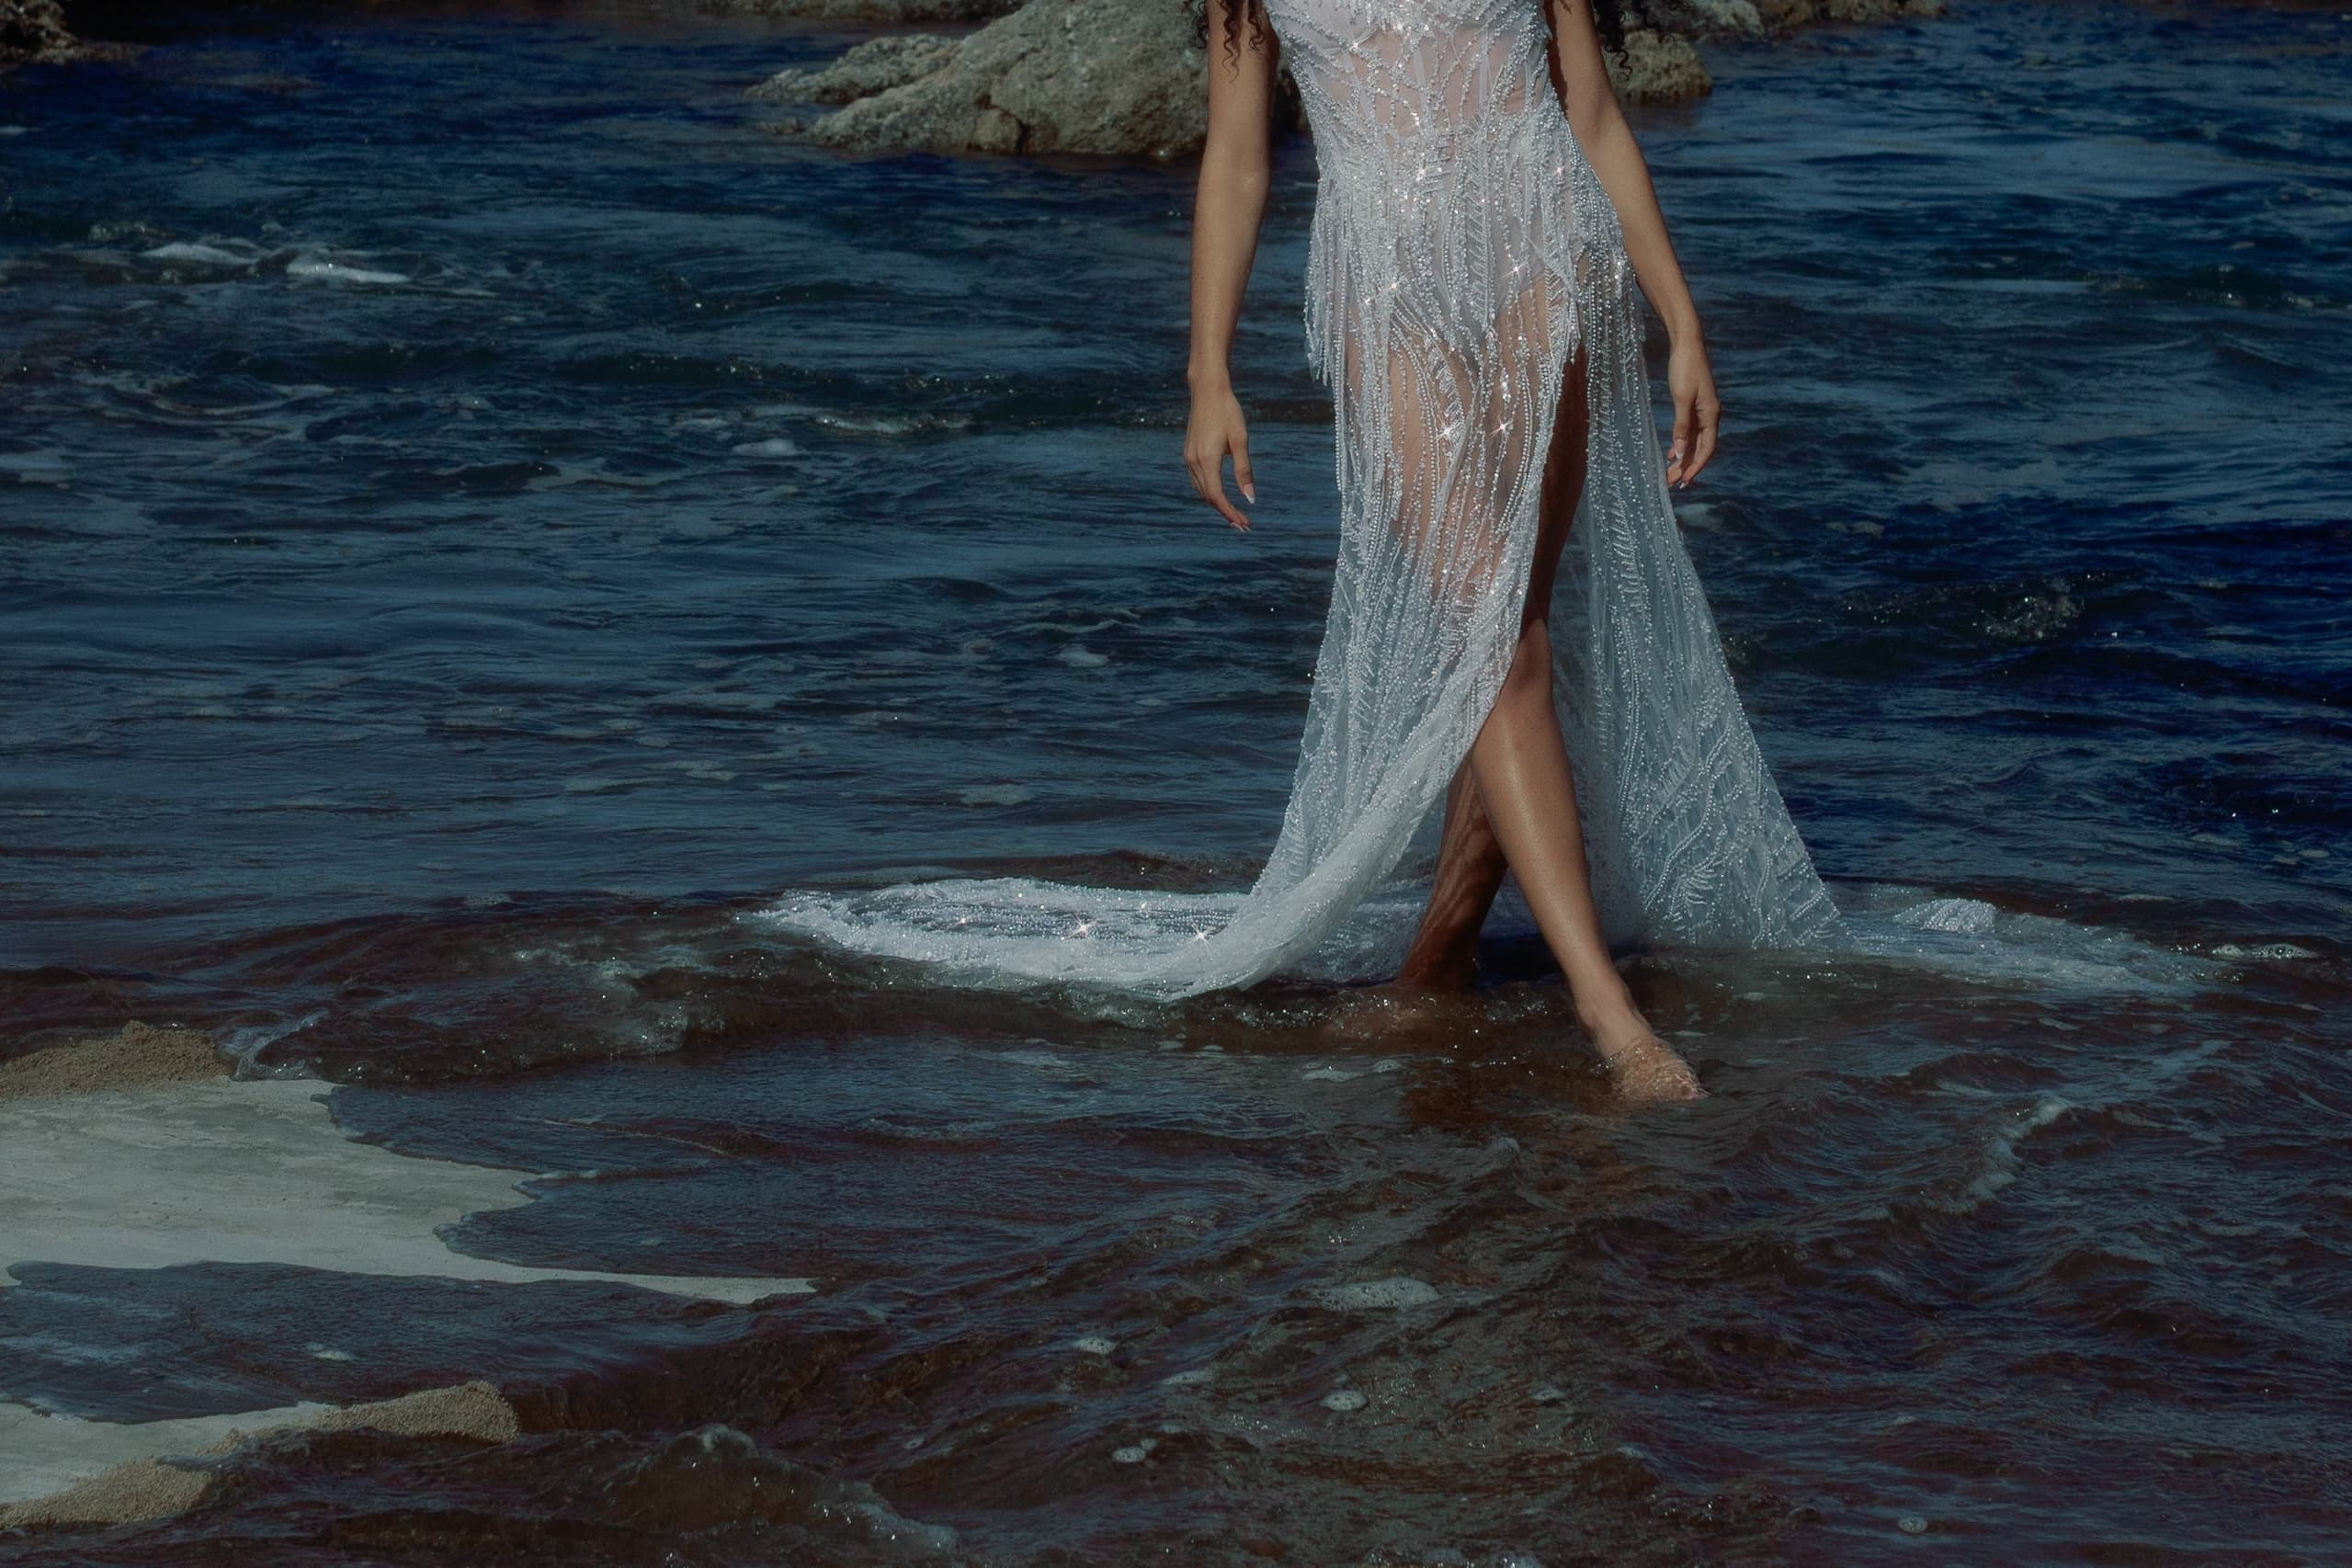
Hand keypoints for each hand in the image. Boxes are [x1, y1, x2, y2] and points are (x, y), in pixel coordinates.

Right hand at [1184, 385, 1254, 530]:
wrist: (1207, 390)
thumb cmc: (1228, 411)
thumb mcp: (1241, 440)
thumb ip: (1244, 470)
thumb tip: (1250, 498)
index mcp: (1207, 460)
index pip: (1217, 497)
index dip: (1230, 513)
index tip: (1244, 523)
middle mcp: (1194, 462)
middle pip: (1208, 497)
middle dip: (1225, 513)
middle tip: (1243, 525)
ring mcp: (1188, 458)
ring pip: (1201, 490)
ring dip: (1216, 504)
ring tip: (1234, 514)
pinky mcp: (1189, 453)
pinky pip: (1197, 480)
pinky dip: (1209, 492)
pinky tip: (1220, 495)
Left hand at [1664, 336, 1718, 489]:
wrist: (1687, 344)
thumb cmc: (1684, 369)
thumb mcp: (1681, 399)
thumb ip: (1681, 427)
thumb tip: (1680, 453)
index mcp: (1711, 415)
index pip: (1706, 449)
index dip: (1696, 467)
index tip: (1684, 482)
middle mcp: (1710, 415)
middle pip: (1700, 448)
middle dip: (1686, 466)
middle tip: (1670, 483)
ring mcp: (1703, 410)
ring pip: (1694, 441)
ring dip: (1682, 457)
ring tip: (1668, 473)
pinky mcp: (1694, 405)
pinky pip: (1690, 431)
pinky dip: (1681, 443)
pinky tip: (1671, 452)